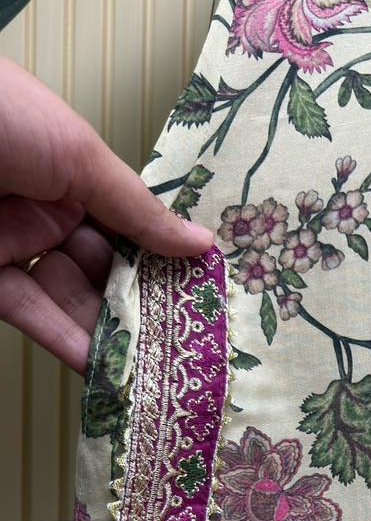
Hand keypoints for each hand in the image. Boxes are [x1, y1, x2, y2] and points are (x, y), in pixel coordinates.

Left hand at [0, 57, 213, 373]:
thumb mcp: (79, 155)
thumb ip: (137, 209)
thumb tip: (200, 243)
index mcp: (67, 170)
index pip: (127, 224)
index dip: (163, 256)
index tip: (202, 288)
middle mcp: (42, 210)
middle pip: (105, 267)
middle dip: (144, 300)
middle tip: (189, 334)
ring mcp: (14, 247)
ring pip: (73, 298)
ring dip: (114, 330)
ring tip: (159, 359)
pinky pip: (35, 316)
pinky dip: (71, 343)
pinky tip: (110, 366)